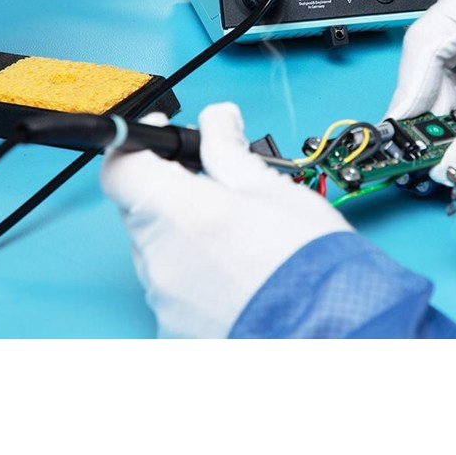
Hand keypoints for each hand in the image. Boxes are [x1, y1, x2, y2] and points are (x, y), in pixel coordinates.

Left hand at [101, 101, 351, 337]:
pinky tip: (238, 279)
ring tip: (241, 243)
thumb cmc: (312, 265)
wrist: (335, 333)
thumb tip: (218, 121)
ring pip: (160, 253)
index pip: (120, 169)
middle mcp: (160, 259)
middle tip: (218, 190)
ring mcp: (164, 302)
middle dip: (173, 193)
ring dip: (187, 239)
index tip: (163, 137)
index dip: (136, 145)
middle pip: (142, 210)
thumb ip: (229, 150)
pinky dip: (197, 280)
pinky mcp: (174, 333)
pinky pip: (175, 293)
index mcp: (178, 212)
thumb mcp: (275, 189)